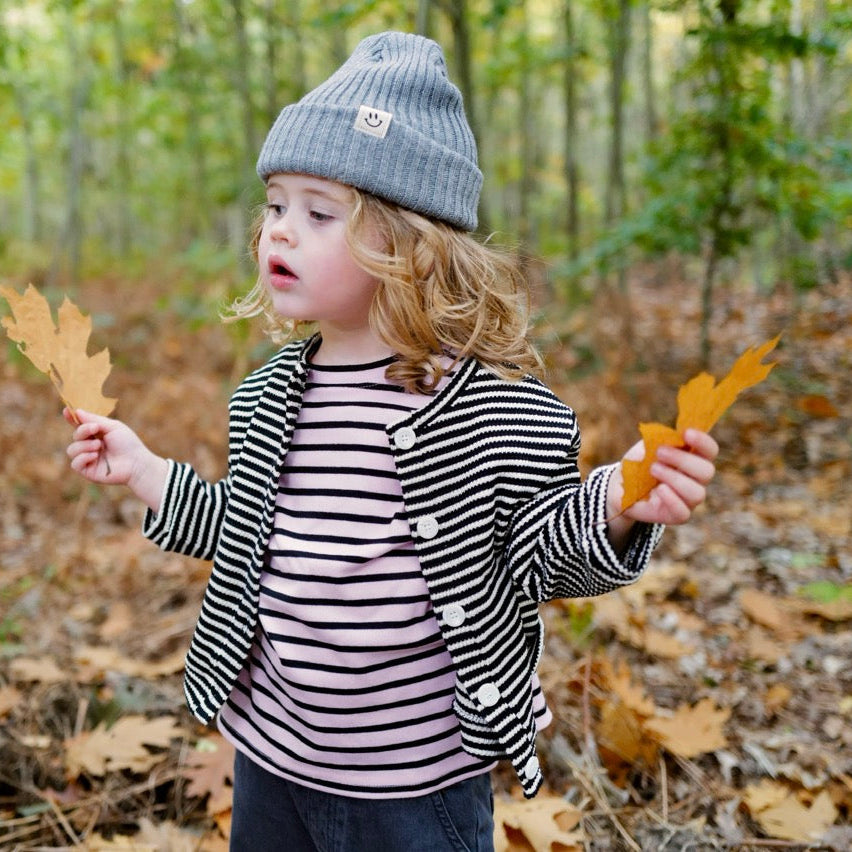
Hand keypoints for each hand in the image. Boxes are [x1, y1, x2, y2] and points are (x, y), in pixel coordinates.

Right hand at [64, 408, 167, 511]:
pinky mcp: (87, 471)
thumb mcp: (112, 427)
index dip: (71, 419)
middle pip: (75, 436)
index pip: (80, 426)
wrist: (136, 463)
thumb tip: (77, 411)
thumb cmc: (128, 444)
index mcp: (96, 435)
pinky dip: (83, 457)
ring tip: (99, 446)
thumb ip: (94, 420)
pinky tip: (95, 456)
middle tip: (95, 429)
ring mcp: (88, 459)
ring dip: (84, 445)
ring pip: (72, 449)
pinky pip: (74, 463)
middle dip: (83, 431)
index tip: (66, 411)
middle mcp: (90, 446)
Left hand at [606, 429, 718, 543]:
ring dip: (674, 478)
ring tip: (653, 469)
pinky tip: (659, 490)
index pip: (710, 450)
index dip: (702, 441)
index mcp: (694, 459)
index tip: (685, 432)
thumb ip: (660, 439)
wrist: (620, 486)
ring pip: (697, 493)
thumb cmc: (639, 464)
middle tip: (659, 452)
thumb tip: (671, 436)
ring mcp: (689, 500)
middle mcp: (696, 480)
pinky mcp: (677, 515)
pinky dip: (672, 499)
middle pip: (707, 471)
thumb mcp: (647, 447)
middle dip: (683, 460)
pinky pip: (683, 512)